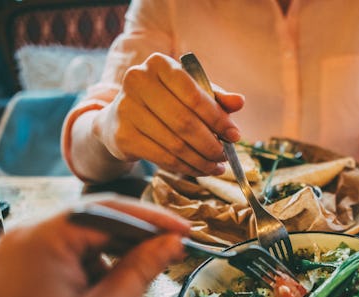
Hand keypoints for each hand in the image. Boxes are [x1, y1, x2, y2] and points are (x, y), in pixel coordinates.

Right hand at [92, 53, 244, 176]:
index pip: (194, 94)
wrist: (119, 119)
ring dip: (200, 160)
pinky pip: (163, 157)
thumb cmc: (162, 103)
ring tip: (216, 166)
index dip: (217, 118)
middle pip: (184, 122)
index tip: (234, 135)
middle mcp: (138, 81)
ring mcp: (126, 108)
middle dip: (211, 144)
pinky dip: (185, 167)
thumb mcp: (189, 93)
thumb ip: (215, 97)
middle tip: (225, 156)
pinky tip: (198, 170)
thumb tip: (240, 102)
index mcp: (159, 64)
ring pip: (175, 144)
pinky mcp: (122, 135)